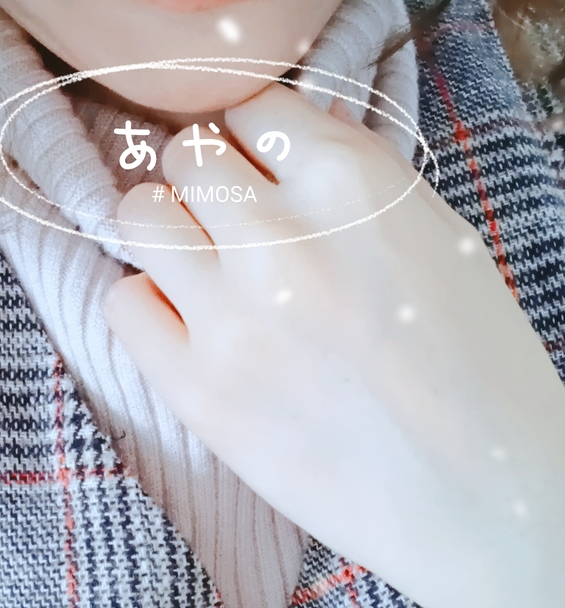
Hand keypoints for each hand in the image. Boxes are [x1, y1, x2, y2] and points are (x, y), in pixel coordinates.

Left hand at [104, 83, 564, 607]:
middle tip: (234, 228)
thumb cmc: (477, 369)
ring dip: (166, 231)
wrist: (485, 501)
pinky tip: (192, 330)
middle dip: (208, 182)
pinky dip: (147, 304)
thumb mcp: (439, 240)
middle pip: (187, 154)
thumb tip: (297, 118)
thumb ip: (358, 172)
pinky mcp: (196, 390)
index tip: (261, 173)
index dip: (254, 139)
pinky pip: (122, 302)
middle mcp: (282, 237)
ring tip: (205, 272)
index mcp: (355, 183)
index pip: (252, 106)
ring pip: (139, 213)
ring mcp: (231, 315)